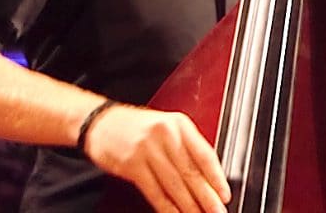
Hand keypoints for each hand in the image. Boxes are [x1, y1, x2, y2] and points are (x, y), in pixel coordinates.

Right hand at [84, 104, 230, 212]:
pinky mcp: (132, 166)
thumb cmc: (136, 126)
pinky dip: (168, 208)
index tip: (224, 194)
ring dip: (189, 207)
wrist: (100, 122)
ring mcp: (148, 150)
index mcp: (179, 124)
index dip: (216, 177)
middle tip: (218, 212)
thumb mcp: (166, 127)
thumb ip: (186, 146)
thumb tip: (208, 176)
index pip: (204, 154)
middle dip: (207, 198)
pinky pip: (155, 192)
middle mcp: (165, 135)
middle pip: (191, 172)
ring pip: (175, 185)